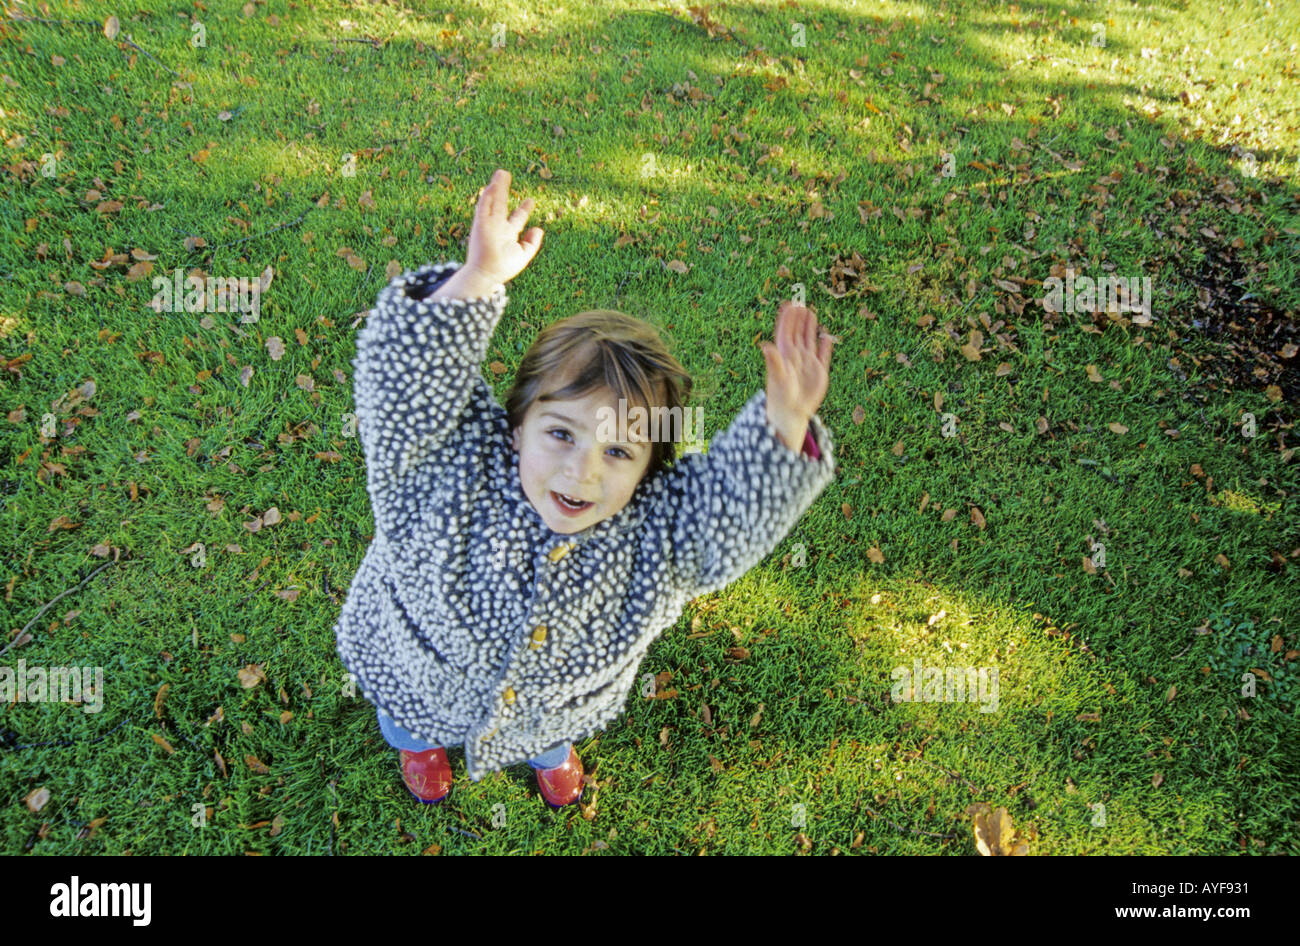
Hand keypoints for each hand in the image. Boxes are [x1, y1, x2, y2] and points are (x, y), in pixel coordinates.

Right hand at [464, 168, 543, 284]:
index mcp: (508, 234)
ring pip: (493, 201)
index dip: (524, 209)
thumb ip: (533, 243)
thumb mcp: (524, 255)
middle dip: (505, 190)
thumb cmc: (504, 267)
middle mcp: (497, 226)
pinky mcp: (480, 223)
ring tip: (501, 173)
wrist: (488, 273)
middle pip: (502, 204)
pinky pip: (483, 207)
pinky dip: (487, 196)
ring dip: (496, 187)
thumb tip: (539, 228)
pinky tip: (492, 186)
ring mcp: (488, 224)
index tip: (530, 200)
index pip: (517, 218)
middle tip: (506, 174)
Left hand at [760, 300, 835, 431]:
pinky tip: (827, 337)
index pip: (785, 331)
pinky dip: (826, 346)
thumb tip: (765, 345)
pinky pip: (823, 355)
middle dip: (799, 318)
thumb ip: (774, 361)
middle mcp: (795, 356)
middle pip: (797, 333)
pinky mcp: (819, 372)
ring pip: (809, 340)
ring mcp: (807, 363)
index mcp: (784, 355)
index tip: (789, 303)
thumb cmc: (780, 396)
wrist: (791, 413)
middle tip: (801, 303)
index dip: (787, 318)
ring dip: (810, 327)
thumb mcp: (777, 377)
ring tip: (811, 312)